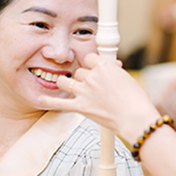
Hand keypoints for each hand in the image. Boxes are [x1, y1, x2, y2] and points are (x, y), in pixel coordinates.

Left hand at [37, 53, 161, 143]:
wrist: (134, 116)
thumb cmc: (135, 98)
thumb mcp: (127, 78)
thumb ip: (114, 72)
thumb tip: (112, 68)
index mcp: (104, 66)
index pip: (89, 58)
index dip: (92, 65)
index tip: (95, 71)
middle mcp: (91, 76)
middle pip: (79, 72)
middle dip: (84, 79)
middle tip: (94, 88)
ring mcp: (84, 91)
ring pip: (66, 82)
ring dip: (67, 84)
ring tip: (71, 88)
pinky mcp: (81, 106)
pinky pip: (59, 103)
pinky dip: (48, 101)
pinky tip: (40, 99)